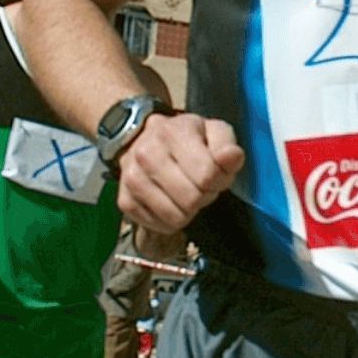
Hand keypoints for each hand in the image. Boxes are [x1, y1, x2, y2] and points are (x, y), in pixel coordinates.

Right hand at [117, 112, 244, 232]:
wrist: (144, 139)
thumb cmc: (186, 138)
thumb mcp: (213, 131)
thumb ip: (227, 145)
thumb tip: (232, 157)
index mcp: (172, 133)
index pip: (207, 175)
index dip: (220, 180)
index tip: (216, 173)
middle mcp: (146, 154)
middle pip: (191, 199)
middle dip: (204, 196)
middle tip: (201, 184)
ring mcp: (132, 178)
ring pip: (175, 217)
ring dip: (188, 210)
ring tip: (186, 191)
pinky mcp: (125, 201)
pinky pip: (159, 226)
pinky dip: (171, 219)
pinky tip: (171, 200)